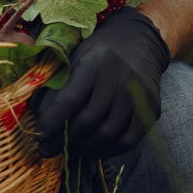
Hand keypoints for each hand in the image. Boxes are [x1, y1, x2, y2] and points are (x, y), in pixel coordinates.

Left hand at [32, 7, 170, 159]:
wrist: (139, 41)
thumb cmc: (98, 51)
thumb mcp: (74, 58)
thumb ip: (58, 86)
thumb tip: (39, 118)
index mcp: (96, 62)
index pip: (71, 99)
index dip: (53, 121)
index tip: (39, 135)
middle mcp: (121, 79)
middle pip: (89, 119)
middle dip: (64, 140)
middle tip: (47, 149)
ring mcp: (140, 95)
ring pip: (109, 133)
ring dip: (84, 148)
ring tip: (66, 152)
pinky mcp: (153, 108)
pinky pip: (130, 139)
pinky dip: (109, 150)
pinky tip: (92, 151)